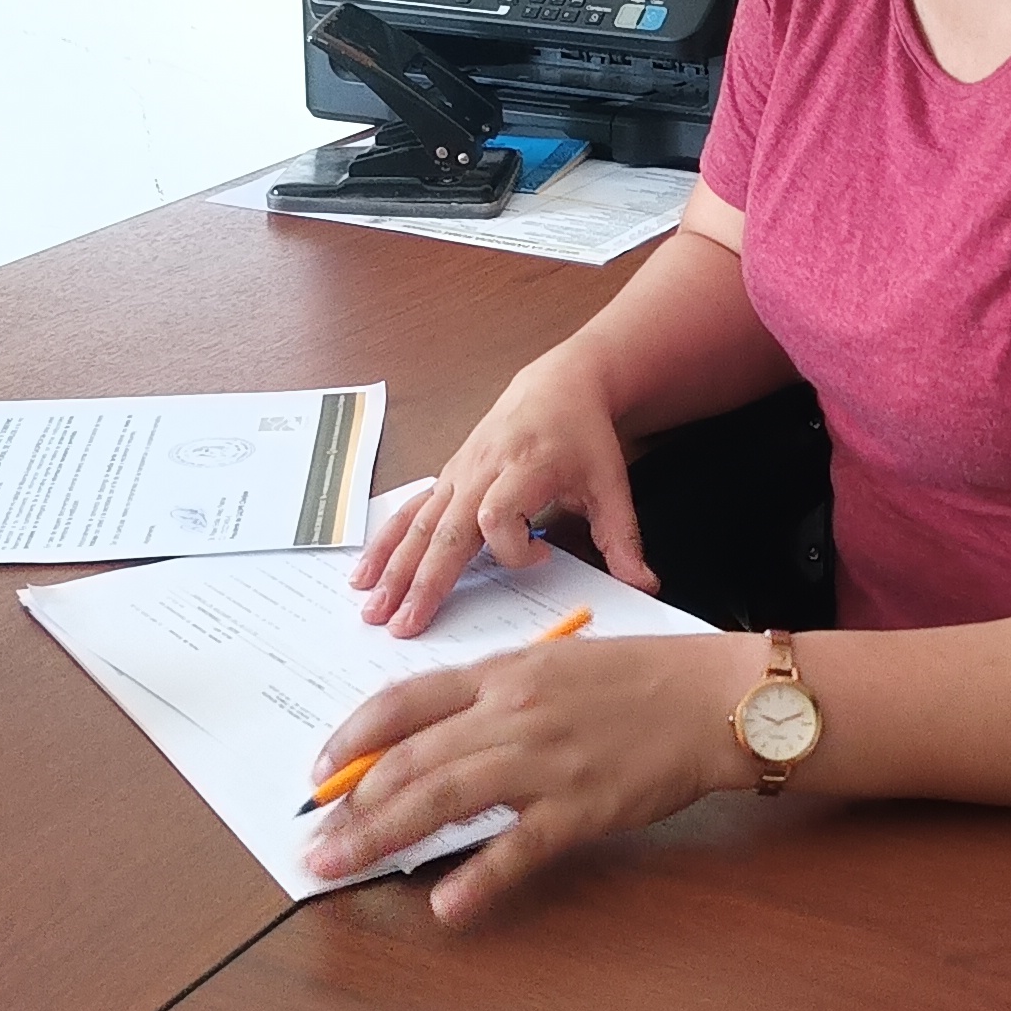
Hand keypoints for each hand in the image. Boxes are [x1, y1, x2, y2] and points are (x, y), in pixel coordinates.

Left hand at [301, 629, 759, 926]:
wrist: (711, 698)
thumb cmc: (637, 681)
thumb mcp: (553, 667)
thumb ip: (493, 699)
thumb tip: (432, 737)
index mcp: (501, 674)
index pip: (402, 702)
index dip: (350, 739)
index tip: (318, 774)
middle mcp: (511, 713)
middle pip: (409, 759)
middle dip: (349, 804)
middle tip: (312, 842)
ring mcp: (545, 761)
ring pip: (442, 798)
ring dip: (380, 835)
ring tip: (337, 866)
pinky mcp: (581, 808)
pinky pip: (518, 848)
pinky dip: (478, 879)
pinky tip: (445, 907)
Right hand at [357, 343, 657, 635]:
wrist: (558, 385)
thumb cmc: (584, 437)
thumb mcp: (612, 485)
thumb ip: (623, 538)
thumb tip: (646, 585)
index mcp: (526, 467)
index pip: (499, 514)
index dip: (514, 547)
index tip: (541, 556)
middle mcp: (483, 470)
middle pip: (445, 528)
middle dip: (423, 579)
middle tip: (402, 624)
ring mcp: (458, 473)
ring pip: (418, 523)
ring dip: (393, 567)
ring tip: (370, 607)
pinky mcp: (447, 477)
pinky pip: (409, 511)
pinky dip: (385, 543)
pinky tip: (364, 573)